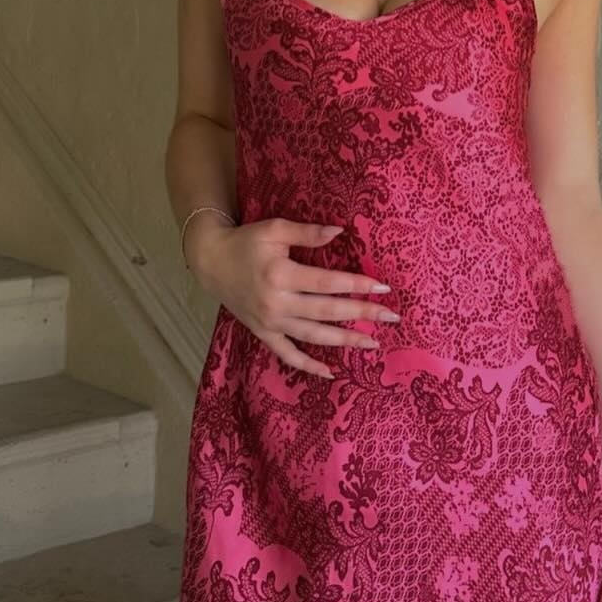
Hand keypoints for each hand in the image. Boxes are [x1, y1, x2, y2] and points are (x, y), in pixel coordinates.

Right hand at [189, 216, 398, 379]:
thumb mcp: (275, 229)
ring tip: (372, 343)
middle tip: (391, 317)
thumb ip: (307, 233)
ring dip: (344, 341)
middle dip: (362, 314)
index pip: (328, 283)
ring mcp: (270, 323)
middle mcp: (277, 303)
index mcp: (281, 275)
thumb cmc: (246, 242)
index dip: (357, 285)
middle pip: (327, 312)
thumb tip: (340, 232)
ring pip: (313, 336)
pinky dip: (308, 366)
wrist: (210, 262)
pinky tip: (330, 373)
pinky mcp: (263, 333)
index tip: (383, 287)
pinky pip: (288, 355)